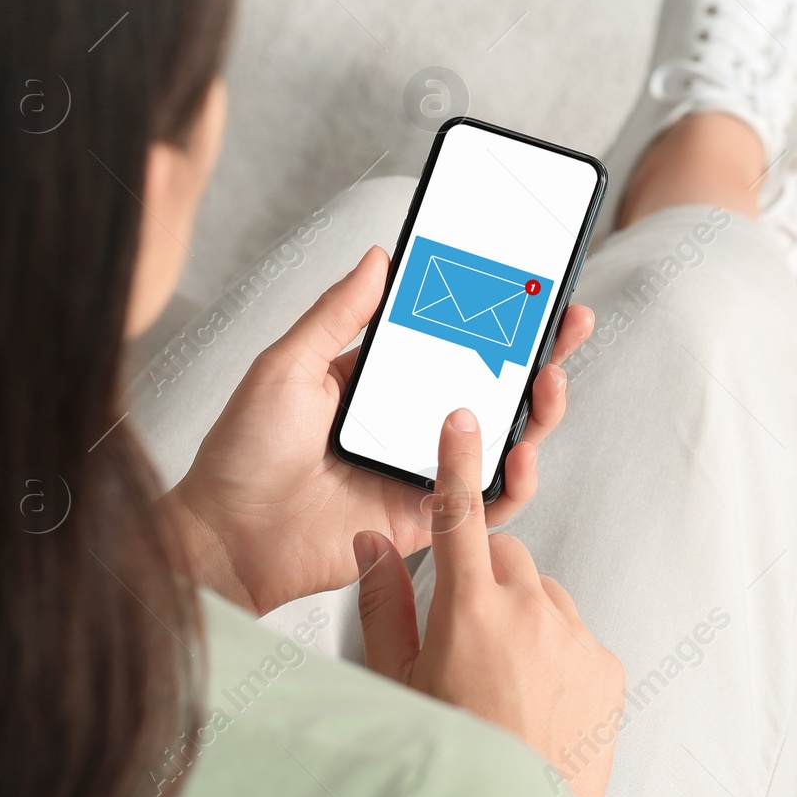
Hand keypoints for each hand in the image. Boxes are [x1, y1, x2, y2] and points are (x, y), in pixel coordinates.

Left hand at [162, 245, 594, 614]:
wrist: (228, 539)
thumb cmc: (243, 455)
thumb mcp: (288, 366)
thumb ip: (338, 313)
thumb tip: (379, 258)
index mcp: (380, 381)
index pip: (452, 338)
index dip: (493, 313)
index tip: (526, 283)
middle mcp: (410, 422)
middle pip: (492, 383)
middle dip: (539, 351)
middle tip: (569, 320)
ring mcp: (424, 469)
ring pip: (502, 436)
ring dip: (538, 409)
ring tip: (550, 379)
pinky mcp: (429, 516)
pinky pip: (486, 499)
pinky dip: (515, 478)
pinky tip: (520, 451)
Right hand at [356, 409, 624, 796]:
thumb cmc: (452, 754)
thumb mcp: (399, 683)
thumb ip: (384, 604)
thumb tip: (371, 547)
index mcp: (469, 610)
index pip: (460, 515)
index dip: (459, 462)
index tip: (463, 420)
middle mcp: (530, 612)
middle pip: (504, 557)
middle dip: (482, 578)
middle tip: (463, 631)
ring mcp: (575, 638)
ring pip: (543, 595)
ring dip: (521, 616)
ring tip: (499, 676)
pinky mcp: (606, 664)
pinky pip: (576, 634)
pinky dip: (555, 651)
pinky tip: (533, 696)